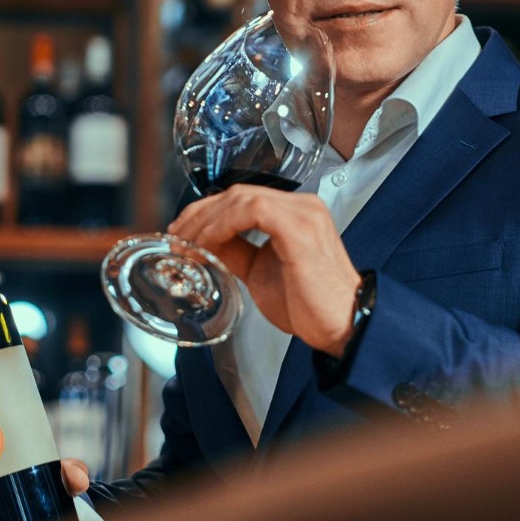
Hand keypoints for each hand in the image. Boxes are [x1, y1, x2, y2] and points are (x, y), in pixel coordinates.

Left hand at [167, 185, 359, 356]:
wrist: (344, 327)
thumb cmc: (310, 306)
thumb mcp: (260, 274)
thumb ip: (236, 253)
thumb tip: (205, 246)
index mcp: (295, 214)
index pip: (241, 198)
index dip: (205, 213)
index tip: (181, 234)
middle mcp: (302, 206)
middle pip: (236, 193)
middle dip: (198, 215)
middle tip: (175, 240)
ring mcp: (303, 213)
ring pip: (240, 197)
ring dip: (206, 221)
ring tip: (187, 246)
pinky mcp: (299, 228)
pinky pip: (251, 210)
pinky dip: (222, 225)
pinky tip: (208, 245)